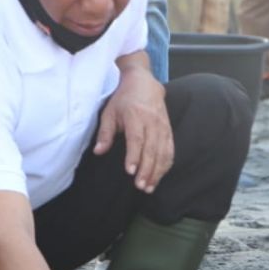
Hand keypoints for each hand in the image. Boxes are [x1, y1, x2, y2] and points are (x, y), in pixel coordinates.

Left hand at [93, 64, 173, 192]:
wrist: (144, 83)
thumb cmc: (124, 99)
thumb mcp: (110, 112)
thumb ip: (105, 133)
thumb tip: (98, 151)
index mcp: (136, 116)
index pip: (136, 139)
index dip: (134, 156)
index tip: (130, 171)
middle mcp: (152, 122)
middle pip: (152, 149)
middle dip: (147, 170)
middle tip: (140, 186)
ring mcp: (163, 126)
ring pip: (163, 152)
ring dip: (157, 171)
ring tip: (149, 186)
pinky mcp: (169, 130)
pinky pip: (170, 150)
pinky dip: (166, 164)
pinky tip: (159, 176)